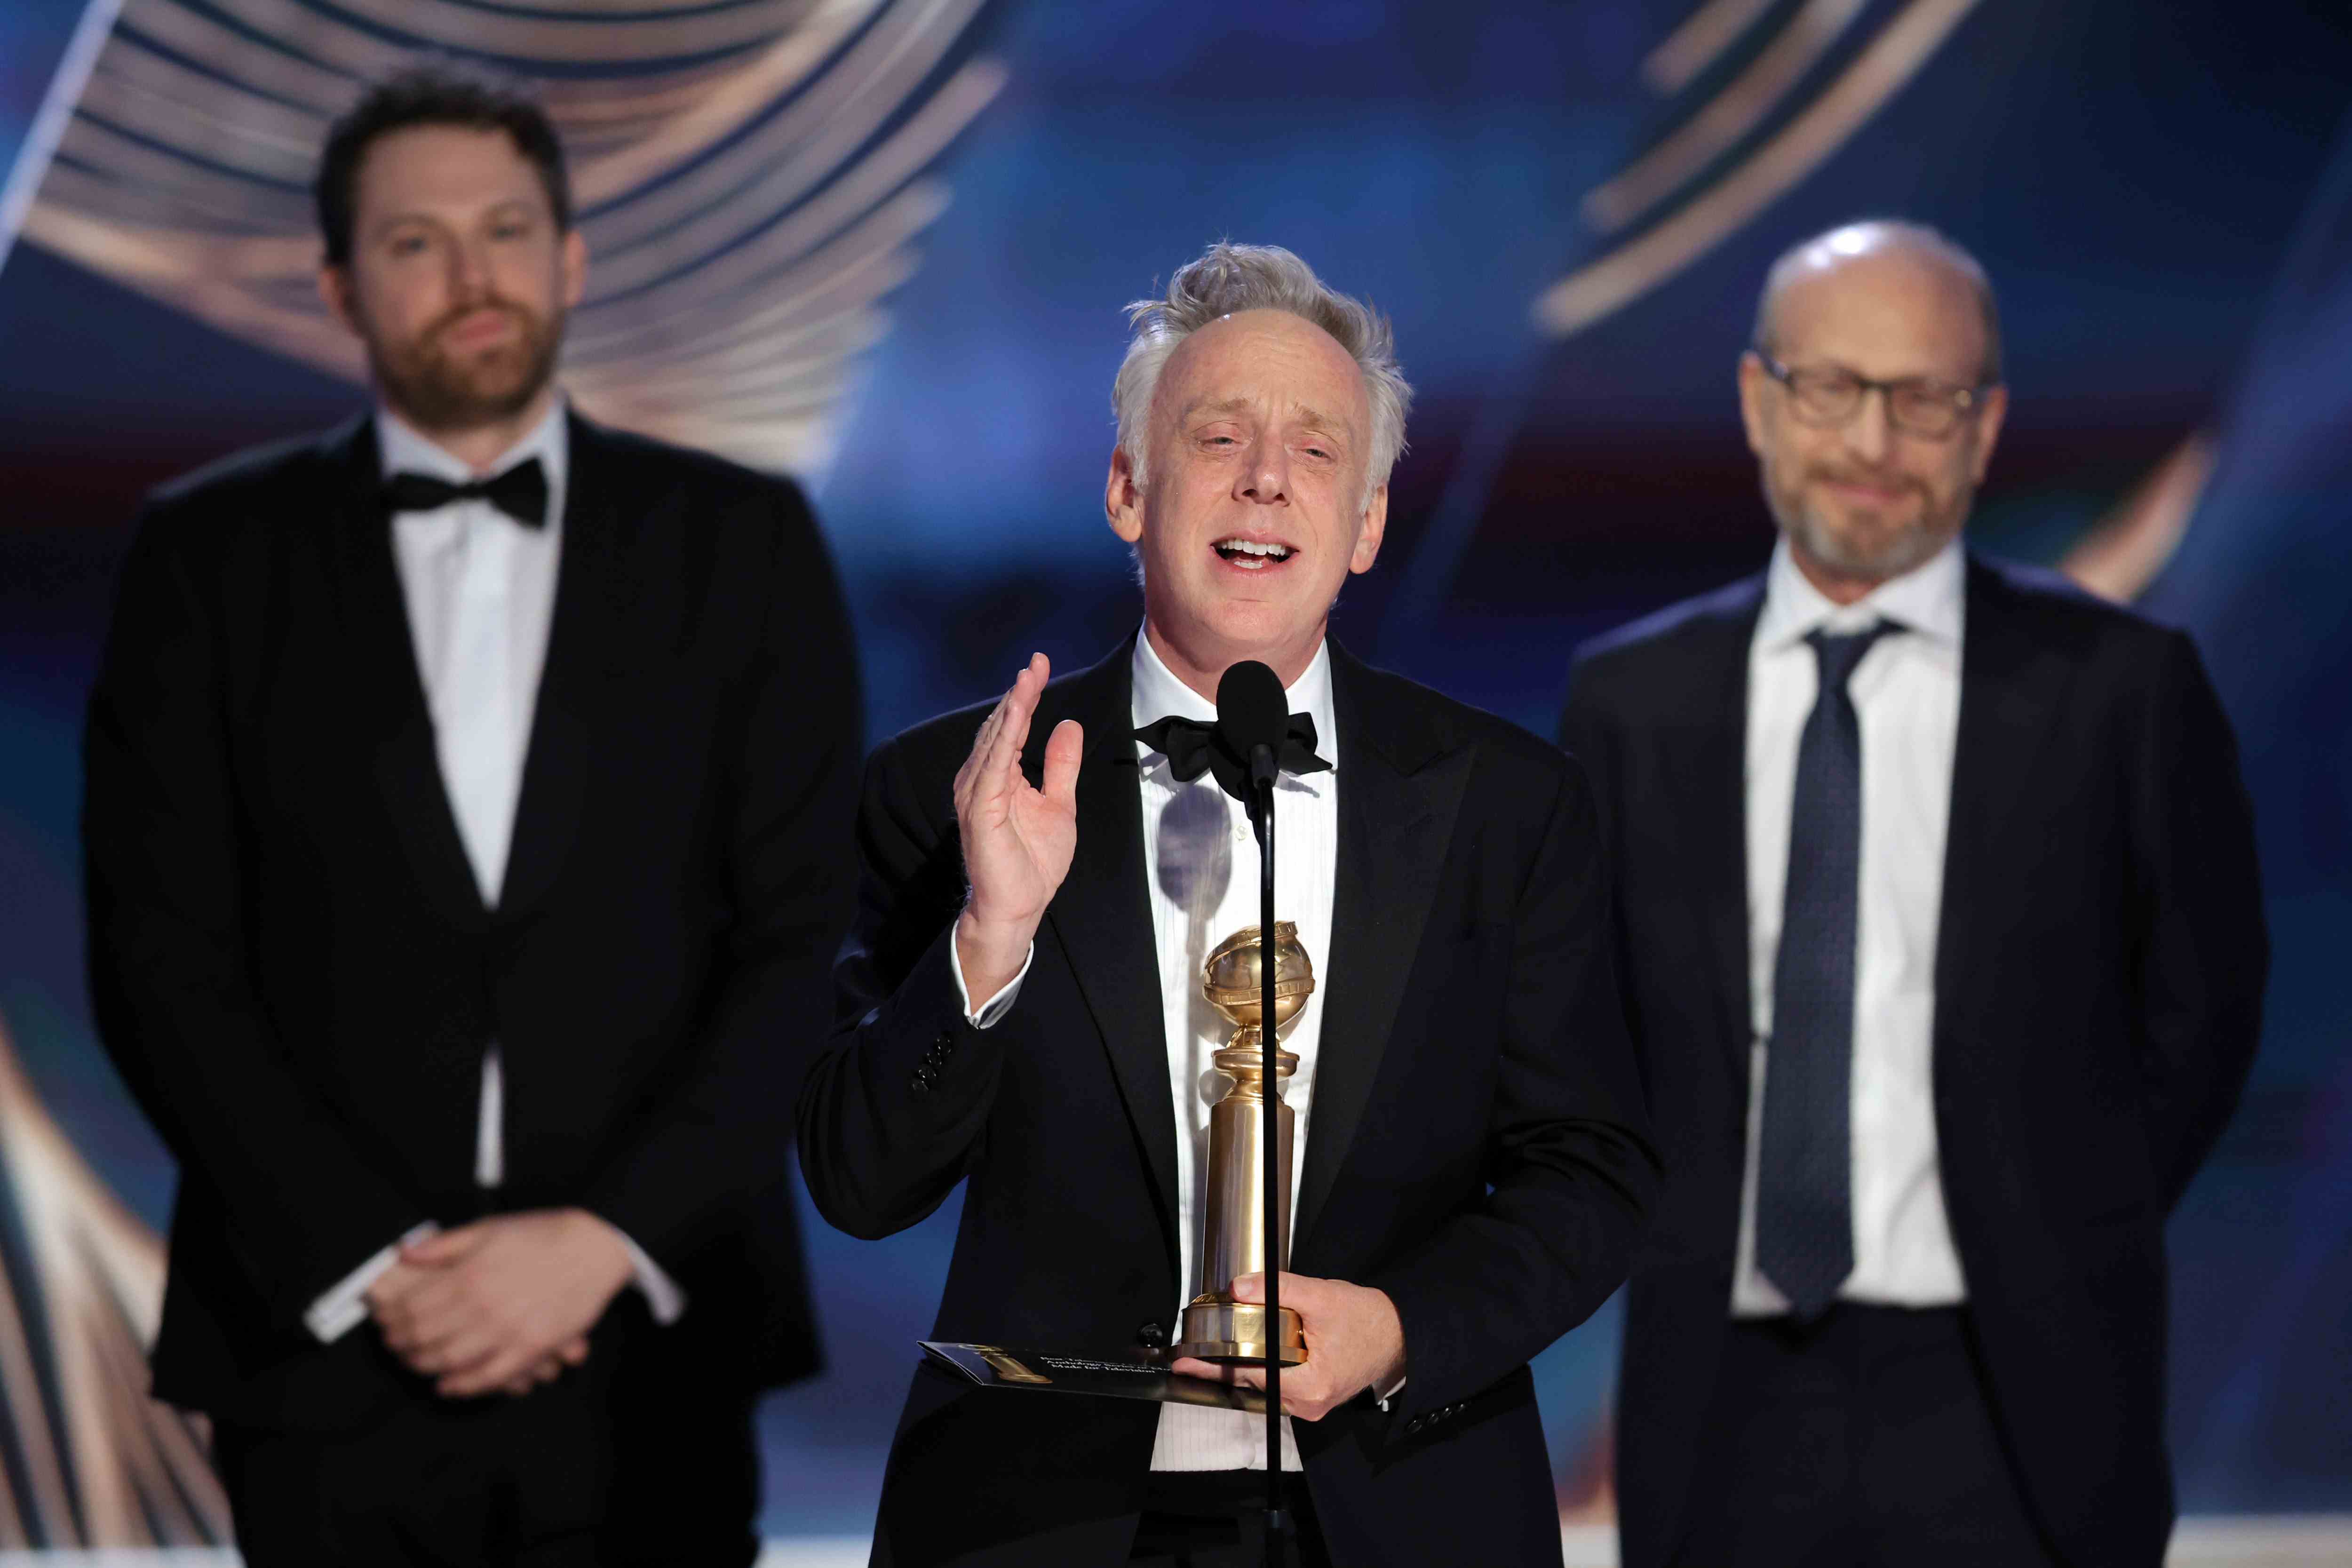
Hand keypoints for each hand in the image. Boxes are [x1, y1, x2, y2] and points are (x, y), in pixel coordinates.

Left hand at [366, 1208, 634, 1397]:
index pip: (414, 1309)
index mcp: (469, 1276)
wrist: (593, 1247)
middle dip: (403, 1346)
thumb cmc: (541, 1234)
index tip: (385, 1324)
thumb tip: (404, 1253)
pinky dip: (464, 1386)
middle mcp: (483, 1307)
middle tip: (395, 1347)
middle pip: (426, 1338)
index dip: (392, 1321)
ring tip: (417, 1364)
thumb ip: (444, 1244)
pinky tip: (449, 1386)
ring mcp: (508, 1331)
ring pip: (451, 1361)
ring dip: (426, 1367)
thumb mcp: (488, 1228)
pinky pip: (489, 1377)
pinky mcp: (531, 1349)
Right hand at [953, 653, 1082, 998]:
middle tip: (1037, 662)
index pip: (1011, 727)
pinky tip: (1017, 714)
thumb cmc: (1033, 862)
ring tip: (1028, 677)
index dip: (1026, 696)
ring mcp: (977, 792)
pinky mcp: (980, 808)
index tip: (1041, 665)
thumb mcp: (1059, 804)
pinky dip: (1004, 736)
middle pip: (1000, 725)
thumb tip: (1067, 724)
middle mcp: (982, 779)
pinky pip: (994, 764)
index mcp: (999, 776)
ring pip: (995, 739)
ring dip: (1012, 707)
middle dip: (1020, 693)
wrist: (1020, 906)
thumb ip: (1060, 765)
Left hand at [1168, 1272, 1405, 1421]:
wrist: (1399, 1334)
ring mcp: (1312, 1404)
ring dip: (1243, 1367)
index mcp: (1310, 1387)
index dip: (1216, 1368)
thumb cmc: (1367, 1319)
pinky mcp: (1314, 1396)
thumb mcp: (1320, 1296)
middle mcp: (1309, 1405)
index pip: (1250, 1376)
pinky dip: (1263, 1367)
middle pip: (1254, 1385)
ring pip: (1265, 1386)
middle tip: (1191, 1357)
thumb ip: (1278, 1290)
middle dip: (1224, 1368)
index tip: (1188, 1364)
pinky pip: (1279, 1384)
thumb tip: (1239, 1288)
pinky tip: (1248, 1353)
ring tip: (1214, 1353)